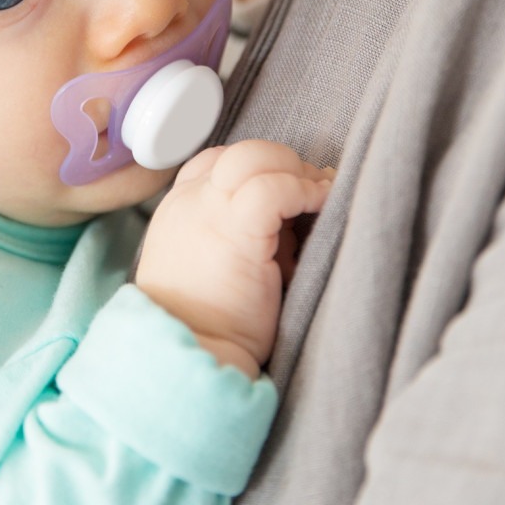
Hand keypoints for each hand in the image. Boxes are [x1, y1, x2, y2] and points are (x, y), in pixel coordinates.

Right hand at [134, 140, 332, 377]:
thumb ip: (248, 232)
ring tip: (320, 198)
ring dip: (296, 172)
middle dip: (284, 163)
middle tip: (312, 192)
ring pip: (254, 157)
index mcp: (182, 208)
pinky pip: (273, 188)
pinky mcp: (234, 230)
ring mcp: (207, 210)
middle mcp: (190, 201)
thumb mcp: (222, 262)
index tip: (290, 191)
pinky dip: (305, 190)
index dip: (258, 168)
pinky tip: (321, 205)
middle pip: (239, 152)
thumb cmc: (213, 322)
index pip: (219, 162)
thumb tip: (298, 215)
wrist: (194, 353)